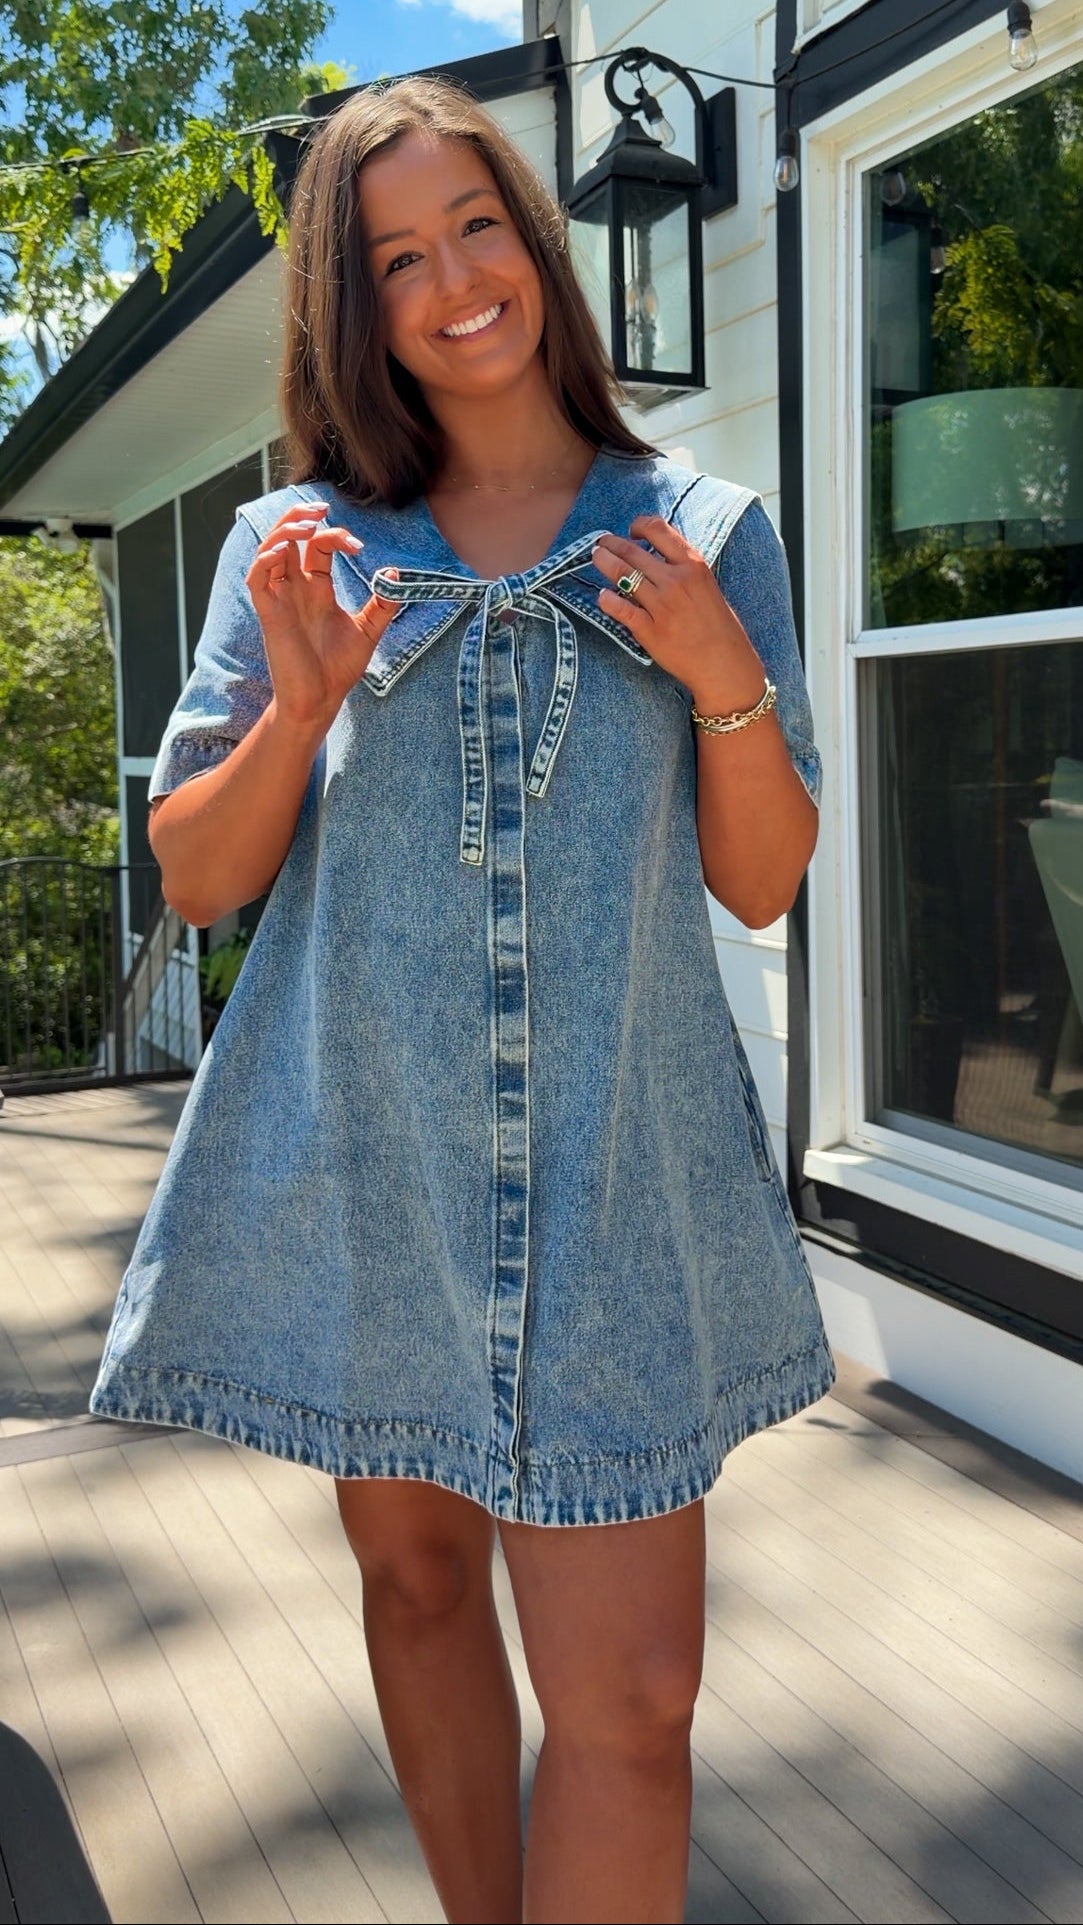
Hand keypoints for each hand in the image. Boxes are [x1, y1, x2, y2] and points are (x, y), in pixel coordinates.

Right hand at [245, 503, 400, 728]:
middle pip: (288, 538)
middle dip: (301, 518)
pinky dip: (265, 560)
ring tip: (305, 523)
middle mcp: (295, 588)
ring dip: (283, 531)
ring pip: (269, 550)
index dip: (335, 536)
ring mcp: (280, 599)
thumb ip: (382, 604)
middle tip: (321, 509)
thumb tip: (397, 577)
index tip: (358, 546)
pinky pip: (257, 579)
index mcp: (316, 588)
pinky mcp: (269, 614)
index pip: (318, 547)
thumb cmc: (338, 668)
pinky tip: (283, 552)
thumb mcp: (368, 631)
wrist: (321, 700)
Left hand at [593, 514, 765, 711]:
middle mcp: (675, 581)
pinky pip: (620, 608)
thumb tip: (654, 555)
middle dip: (611, 544)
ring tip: (596, 558)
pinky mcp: (649, 630)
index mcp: (692, 565)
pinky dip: (606, 599)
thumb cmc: (717, 625)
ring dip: (604, 563)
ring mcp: (661, 606)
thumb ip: (682, 568)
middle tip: (600, 544)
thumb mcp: (706, 585)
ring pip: (622, 575)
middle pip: (632, 551)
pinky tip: (602, 596)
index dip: (638, 525)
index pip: (657, 529)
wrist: (723, 663)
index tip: (631, 531)